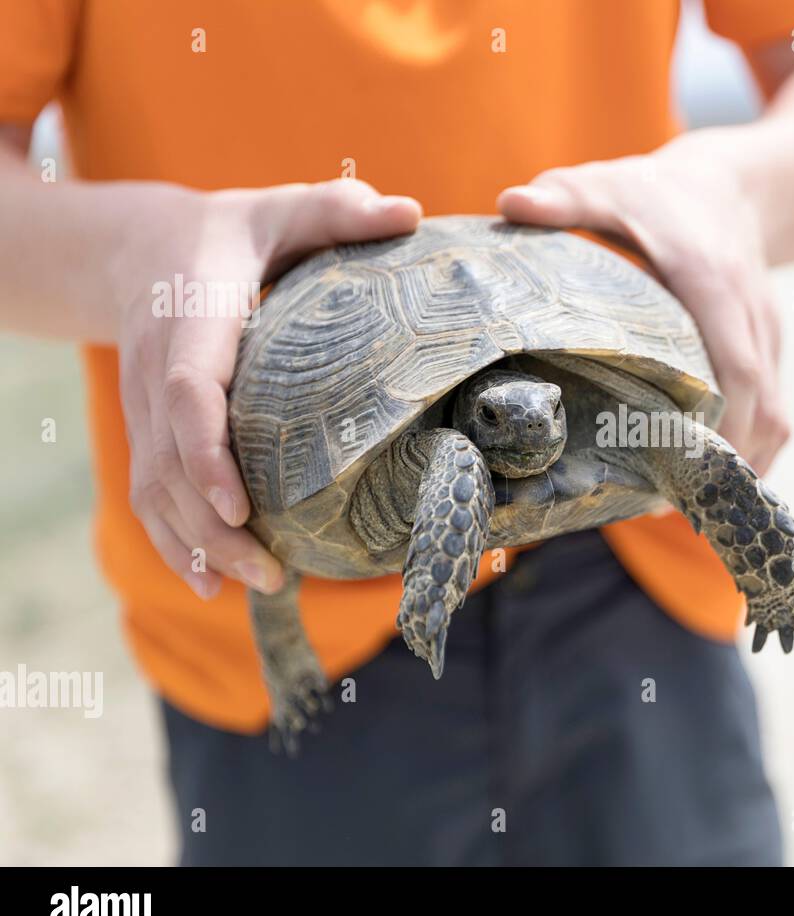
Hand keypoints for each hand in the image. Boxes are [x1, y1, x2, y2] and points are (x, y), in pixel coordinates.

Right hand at [112, 179, 421, 598]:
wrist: (144, 248)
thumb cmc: (236, 234)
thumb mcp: (283, 209)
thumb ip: (337, 210)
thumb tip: (408, 212)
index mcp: (190, 317)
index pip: (187, 389)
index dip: (205, 450)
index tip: (239, 506)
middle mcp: (155, 368)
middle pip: (167, 460)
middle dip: (211, 525)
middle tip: (272, 572)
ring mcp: (142, 405)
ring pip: (153, 488)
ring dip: (197, 545)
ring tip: (259, 585)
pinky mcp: (146, 430)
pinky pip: (148, 494)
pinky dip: (174, 542)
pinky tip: (211, 582)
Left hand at [497, 148, 789, 474]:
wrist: (734, 185)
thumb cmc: (660, 192)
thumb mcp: (611, 184)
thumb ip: (566, 196)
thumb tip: (509, 201)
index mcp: (715, 284)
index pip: (735, 368)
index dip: (720, 424)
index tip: (681, 467)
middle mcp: (752, 316)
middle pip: (761, 409)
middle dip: (722, 464)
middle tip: (662, 506)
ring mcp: (767, 337)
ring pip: (774, 419)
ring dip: (739, 466)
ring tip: (684, 507)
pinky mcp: (769, 352)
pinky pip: (772, 413)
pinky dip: (747, 451)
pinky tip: (705, 479)